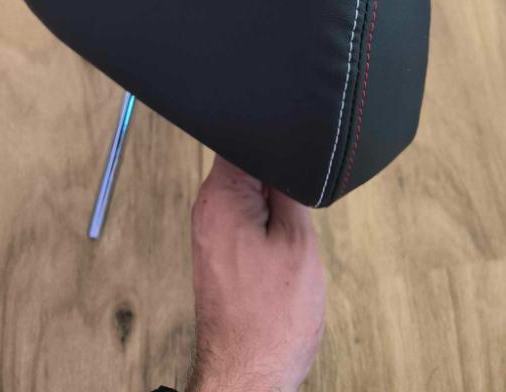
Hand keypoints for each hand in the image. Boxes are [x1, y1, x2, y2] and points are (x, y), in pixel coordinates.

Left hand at [186, 155, 326, 391]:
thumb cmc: (271, 320)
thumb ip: (291, 188)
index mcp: (221, 197)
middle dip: (278, 173)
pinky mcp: (219, 249)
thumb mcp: (298, 241)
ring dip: (275, 202)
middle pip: (246, 162)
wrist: (249, 374)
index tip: (296, 152)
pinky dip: (268, 222)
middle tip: (296, 204)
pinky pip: (246, 214)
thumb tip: (289, 154)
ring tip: (289, 231)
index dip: (274, 138)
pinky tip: (281, 245)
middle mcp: (207, 209)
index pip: (242, 138)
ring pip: (249, 190)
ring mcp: (211, 230)